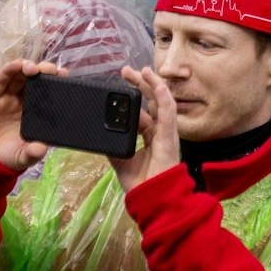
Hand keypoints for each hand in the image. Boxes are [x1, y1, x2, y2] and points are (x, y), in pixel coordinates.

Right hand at [0, 59, 64, 173]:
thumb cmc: (6, 155)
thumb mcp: (22, 157)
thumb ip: (31, 154)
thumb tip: (41, 149)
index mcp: (34, 112)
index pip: (47, 93)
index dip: (55, 82)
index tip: (64, 74)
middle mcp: (22, 101)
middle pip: (35, 80)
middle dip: (44, 71)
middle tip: (51, 70)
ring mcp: (7, 97)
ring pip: (19, 76)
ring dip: (27, 67)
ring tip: (33, 68)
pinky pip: (1, 80)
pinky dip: (9, 70)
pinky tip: (16, 65)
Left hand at [109, 66, 180, 192]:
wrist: (152, 199)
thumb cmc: (141, 183)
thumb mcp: (121, 159)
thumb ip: (113, 143)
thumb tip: (100, 131)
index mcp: (152, 136)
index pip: (145, 110)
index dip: (134, 96)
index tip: (121, 84)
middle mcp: (160, 131)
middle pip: (152, 101)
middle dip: (141, 84)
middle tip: (126, 71)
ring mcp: (166, 133)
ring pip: (162, 102)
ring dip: (153, 84)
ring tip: (143, 70)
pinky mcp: (169, 136)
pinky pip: (168, 113)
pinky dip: (163, 98)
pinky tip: (157, 86)